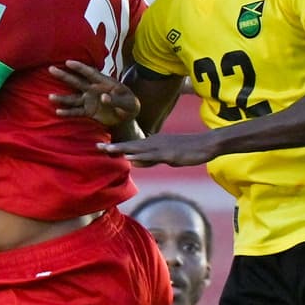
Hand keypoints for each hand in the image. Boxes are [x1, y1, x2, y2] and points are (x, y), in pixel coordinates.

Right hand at [49, 60, 139, 126]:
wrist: (128, 116)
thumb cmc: (130, 105)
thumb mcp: (128, 103)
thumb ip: (116, 100)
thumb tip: (103, 97)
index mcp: (104, 82)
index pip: (90, 73)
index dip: (80, 67)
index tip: (68, 62)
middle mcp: (93, 89)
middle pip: (77, 82)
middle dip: (64, 75)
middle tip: (51, 69)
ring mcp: (89, 100)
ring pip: (73, 98)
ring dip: (62, 98)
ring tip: (50, 97)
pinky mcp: (88, 111)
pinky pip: (76, 111)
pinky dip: (68, 112)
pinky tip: (58, 112)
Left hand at [100, 131, 215, 168]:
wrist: (207, 144)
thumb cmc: (188, 150)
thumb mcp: (165, 156)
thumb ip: (149, 159)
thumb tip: (134, 162)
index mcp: (153, 142)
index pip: (131, 145)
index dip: (116, 146)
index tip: (101, 146)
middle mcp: (154, 142)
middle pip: (130, 145)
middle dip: (114, 146)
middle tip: (97, 146)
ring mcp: (162, 148)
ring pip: (139, 149)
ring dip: (123, 149)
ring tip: (108, 150)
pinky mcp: (170, 154)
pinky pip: (153, 156)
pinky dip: (141, 158)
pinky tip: (131, 159)